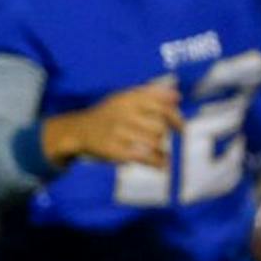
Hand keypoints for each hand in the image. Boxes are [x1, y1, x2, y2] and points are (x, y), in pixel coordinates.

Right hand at [42, 79, 182, 168]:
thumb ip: (151, 95)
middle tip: (159, 140)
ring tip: (163, 155)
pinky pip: (144, 157)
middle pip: (159, 126)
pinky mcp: (114, 150)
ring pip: (153, 142)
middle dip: (163, 135)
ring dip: (162, 150)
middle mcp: (123, 113)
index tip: (181, 128)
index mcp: (128, 98)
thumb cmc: (109, 114)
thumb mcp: (125, 98)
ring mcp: (118, 132)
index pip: (160, 105)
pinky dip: (158, 162)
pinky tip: (163, 165)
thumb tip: (177, 96)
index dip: (175, 117)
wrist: (79, 130)